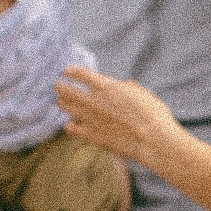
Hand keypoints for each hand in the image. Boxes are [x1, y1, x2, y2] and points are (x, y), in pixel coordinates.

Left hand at [56, 66, 178, 164]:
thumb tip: (125, 85)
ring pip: (67, 108)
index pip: (82, 74)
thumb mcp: (143, 94)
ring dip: (63, 103)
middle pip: (68, 90)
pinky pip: (73, 129)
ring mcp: (91, 119)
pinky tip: (70, 125)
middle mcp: (95, 101)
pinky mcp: (92, 136)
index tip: (67, 70)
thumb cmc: (153, 115)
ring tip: (60, 102)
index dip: (72, 71)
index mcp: (108, 86)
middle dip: (61, 86)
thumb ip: (129, 88)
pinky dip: (70, 126)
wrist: (153, 140)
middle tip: (57, 85)